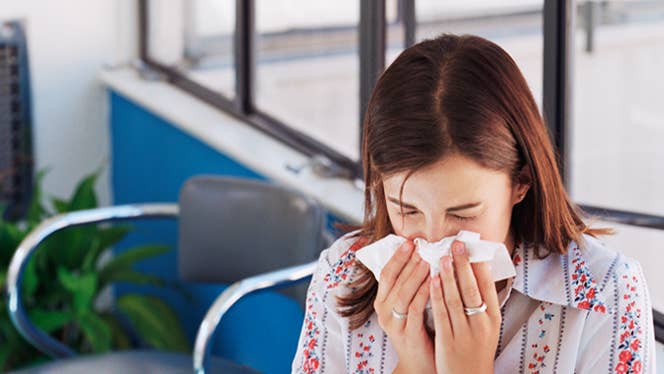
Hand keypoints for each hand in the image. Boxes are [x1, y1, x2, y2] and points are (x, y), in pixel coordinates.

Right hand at [373, 240, 435, 373]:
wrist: (421, 363)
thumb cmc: (420, 330)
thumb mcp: (410, 305)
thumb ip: (412, 285)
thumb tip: (422, 256)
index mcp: (382, 302)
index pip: (386, 273)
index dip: (397, 257)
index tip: (409, 242)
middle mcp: (383, 312)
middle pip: (393, 280)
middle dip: (407, 261)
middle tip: (419, 246)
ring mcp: (394, 324)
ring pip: (403, 293)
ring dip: (415, 275)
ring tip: (427, 260)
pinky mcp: (407, 334)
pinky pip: (415, 310)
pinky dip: (424, 294)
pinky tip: (435, 282)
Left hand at [429, 240, 500, 373]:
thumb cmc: (476, 349)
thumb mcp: (487, 326)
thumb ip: (482, 303)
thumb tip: (478, 272)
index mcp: (493, 318)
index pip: (488, 287)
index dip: (478, 265)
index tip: (471, 247)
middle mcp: (481, 324)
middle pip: (472, 289)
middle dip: (463, 264)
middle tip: (456, 244)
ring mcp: (465, 333)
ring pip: (456, 299)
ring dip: (448, 275)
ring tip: (441, 257)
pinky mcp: (448, 340)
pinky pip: (441, 313)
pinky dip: (436, 295)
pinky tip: (431, 281)